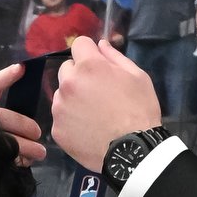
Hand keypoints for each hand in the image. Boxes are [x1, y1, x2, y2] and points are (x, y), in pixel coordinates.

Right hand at [0, 62, 45, 165]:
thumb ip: (7, 110)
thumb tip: (27, 90)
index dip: (3, 78)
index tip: (20, 69)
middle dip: (21, 122)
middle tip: (38, 132)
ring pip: (5, 141)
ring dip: (26, 146)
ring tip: (41, 152)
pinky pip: (6, 159)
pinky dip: (21, 160)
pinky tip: (29, 161)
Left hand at [51, 36, 160, 172]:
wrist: (132, 152)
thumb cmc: (140, 111)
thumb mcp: (137, 77)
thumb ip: (115, 57)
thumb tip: (100, 44)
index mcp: (89, 66)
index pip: (79, 44)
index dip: (90, 53)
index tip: (98, 66)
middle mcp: (68, 83)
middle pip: (66, 69)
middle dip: (79, 75)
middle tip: (96, 93)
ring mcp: (60, 108)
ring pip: (61, 94)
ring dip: (72, 98)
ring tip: (92, 114)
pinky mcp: (57, 130)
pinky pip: (60, 117)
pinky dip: (70, 121)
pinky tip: (87, 129)